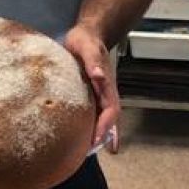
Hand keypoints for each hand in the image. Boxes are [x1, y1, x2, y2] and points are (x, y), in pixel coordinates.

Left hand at [63, 24, 120, 153]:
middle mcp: (104, 93)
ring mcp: (97, 94)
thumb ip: (93, 61)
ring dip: (97, 135)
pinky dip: (88, 126)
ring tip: (85, 152)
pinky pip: (90, 113)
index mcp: (107, 85)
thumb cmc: (86, 40)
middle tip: (89, 154)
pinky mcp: (88, 93)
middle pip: (109, 120)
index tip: (96, 140)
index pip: (110, 111)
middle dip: (102, 137)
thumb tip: (99, 75)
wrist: (86, 34)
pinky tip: (78, 136)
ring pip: (101, 118)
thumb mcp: (88, 47)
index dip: (105, 127)